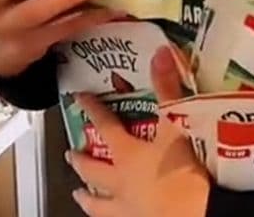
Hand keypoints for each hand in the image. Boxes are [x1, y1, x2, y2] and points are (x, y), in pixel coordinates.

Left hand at [67, 46, 209, 216]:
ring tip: (78, 195)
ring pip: (97, 204)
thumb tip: (159, 52)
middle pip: (93, 170)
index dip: (93, 110)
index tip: (79, 99)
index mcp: (128, 155)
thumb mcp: (179, 125)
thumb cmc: (184, 173)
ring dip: (87, 198)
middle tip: (69, 153)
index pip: (105, 127)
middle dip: (81, 160)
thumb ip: (169, 89)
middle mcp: (120, 183)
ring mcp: (127, 210)